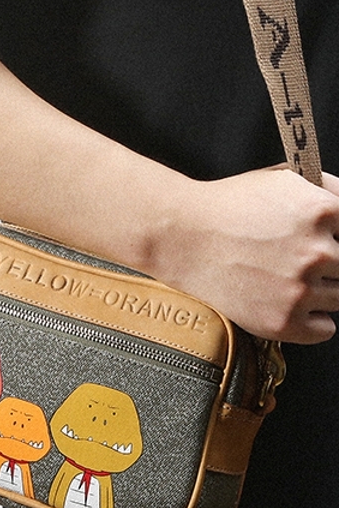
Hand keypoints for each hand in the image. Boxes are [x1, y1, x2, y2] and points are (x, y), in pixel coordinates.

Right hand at [155, 167, 338, 343]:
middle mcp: (317, 251)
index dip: (338, 234)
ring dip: (323, 288)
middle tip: (300, 256)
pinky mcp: (285, 321)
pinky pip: (327, 328)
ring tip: (288, 275)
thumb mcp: (281, 179)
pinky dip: (314, 318)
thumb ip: (328, 188)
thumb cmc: (228, 206)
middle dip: (332, 260)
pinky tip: (290, 298)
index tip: (327, 239)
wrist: (183, 236)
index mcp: (320, 210)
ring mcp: (301, 289)